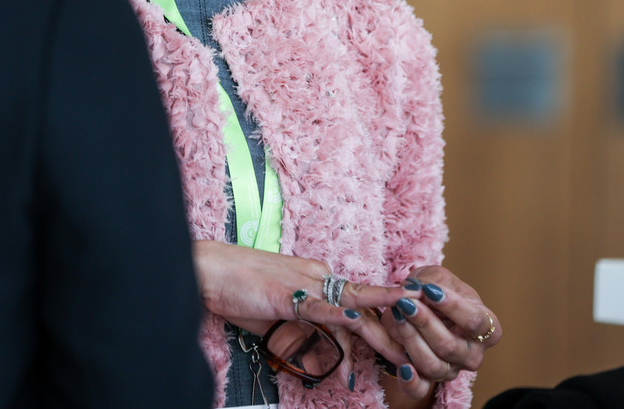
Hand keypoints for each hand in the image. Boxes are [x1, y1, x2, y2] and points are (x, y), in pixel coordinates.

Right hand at [192, 241, 421, 388]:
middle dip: (392, 332)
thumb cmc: (238, 290)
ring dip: (375, 334)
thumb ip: (302, 329)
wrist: (209, 269)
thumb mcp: (278, 315)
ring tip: (398, 352)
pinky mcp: (284, 295)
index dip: (381, 325)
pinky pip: (316, 307)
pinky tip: (354, 322)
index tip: (401, 343)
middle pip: (363, 308)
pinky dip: (336, 315)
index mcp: (316, 279)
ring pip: (348, 310)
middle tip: (414, 354)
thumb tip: (318, 352)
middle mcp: (317, 277)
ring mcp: (303, 284)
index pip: (357, 306)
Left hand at [376, 265, 501, 405]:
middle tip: (405, 303)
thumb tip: (420, 290)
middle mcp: (473, 354)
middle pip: (451, 346)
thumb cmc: (436, 291)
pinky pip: (420, 390)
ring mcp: (452, 370)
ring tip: (396, 316)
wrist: (420, 307)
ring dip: (411, 340)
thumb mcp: (437, 278)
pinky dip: (411, 382)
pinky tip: (403, 367)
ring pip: (433, 365)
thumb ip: (432, 282)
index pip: (476, 322)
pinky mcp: (429, 381)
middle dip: (425, 323)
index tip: (430, 291)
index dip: (453, 307)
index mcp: (487, 328)